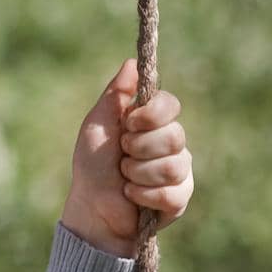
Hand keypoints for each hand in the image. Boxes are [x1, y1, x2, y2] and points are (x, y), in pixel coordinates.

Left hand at [60, 59, 193, 258]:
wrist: (92, 207)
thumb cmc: (92, 165)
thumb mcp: (97, 126)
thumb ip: (115, 95)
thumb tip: (131, 63)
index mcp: (152, 122)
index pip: (170, 104)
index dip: (151, 115)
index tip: (128, 123)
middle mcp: (170, 143)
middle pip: (174, 135)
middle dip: (138, 148)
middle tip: (122, 155)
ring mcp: (178, 170)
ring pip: (173, 164)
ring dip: (138, 173)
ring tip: (125, 178)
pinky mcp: (180, 197)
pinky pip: (172, 191)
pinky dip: (144, 195)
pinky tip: (132, 196)